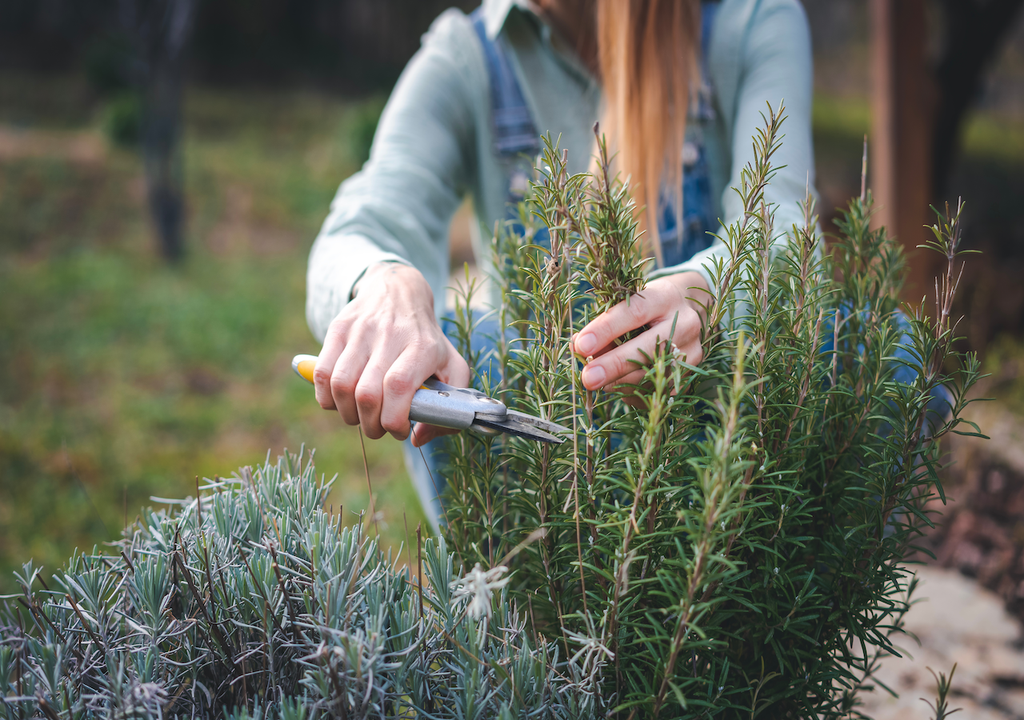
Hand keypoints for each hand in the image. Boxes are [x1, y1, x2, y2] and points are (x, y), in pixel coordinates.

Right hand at [313, 263, 469, 446]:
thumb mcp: (452, 366)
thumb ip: (447, 408)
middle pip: (367, 393)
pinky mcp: (338, 328)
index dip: (394, 419)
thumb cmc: (427, 340)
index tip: (399, 431)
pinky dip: (326, 397)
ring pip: (341, 385)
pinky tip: (340, 401)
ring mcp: (361, 331)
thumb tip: (419, 437)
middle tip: (378, 428)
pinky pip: (322, 373)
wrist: (399, 292)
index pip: (398, 387)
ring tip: (360, 416)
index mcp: (422, 347)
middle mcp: (390, 336)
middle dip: (370, 425)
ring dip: (348, 414)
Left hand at [571, 271, 710, 390]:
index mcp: (665, 296)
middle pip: (648, 348)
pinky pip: (658, 391)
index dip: (606, 330)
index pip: (635, 312)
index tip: (581, 346)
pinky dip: (633, 392)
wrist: (686, 310)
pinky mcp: (691, 372)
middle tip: (588, 378)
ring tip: (598, 381)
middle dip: (614, 365)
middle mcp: (685, 323)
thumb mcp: (627, 304)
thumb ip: (603, 323)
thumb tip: (577, 347)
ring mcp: (692, 350)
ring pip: (653, 374)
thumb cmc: (645, 306)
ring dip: (619, 382)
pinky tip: (619, 386)